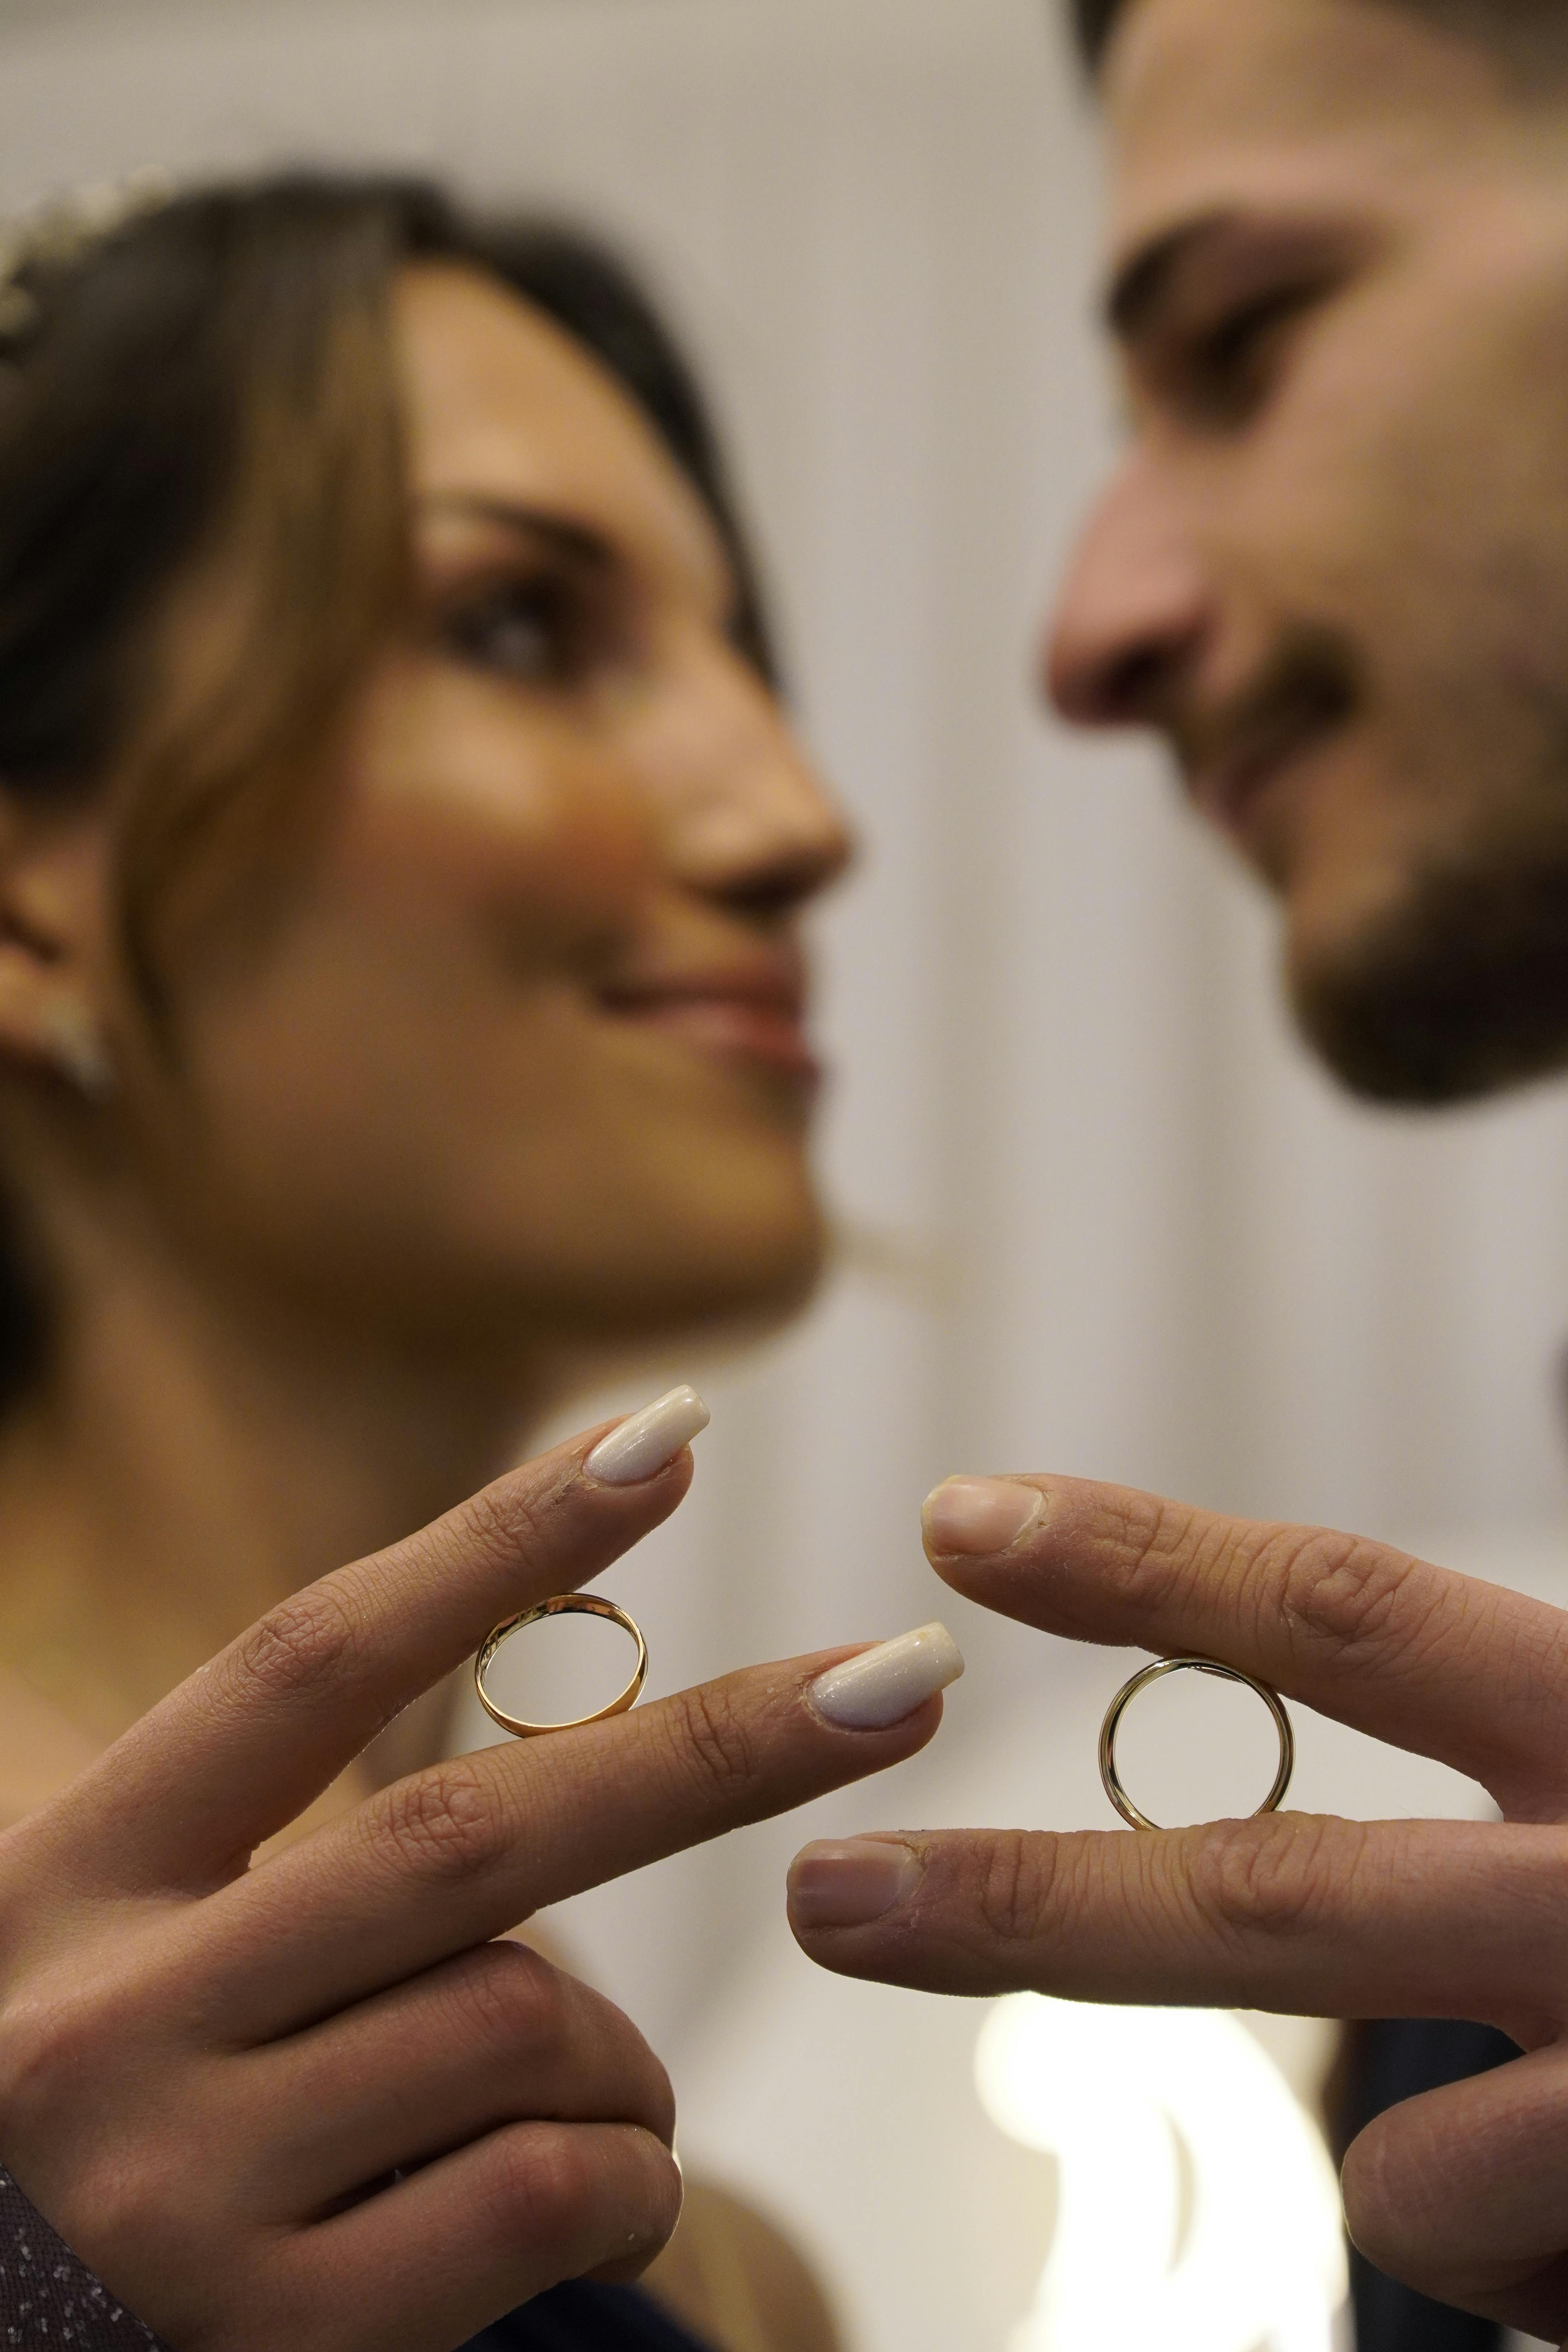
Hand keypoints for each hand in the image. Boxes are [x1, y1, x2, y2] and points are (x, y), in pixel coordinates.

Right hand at [0, 1418, 944, 2351]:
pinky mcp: (275, 2346)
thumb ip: (289, 1846)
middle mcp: (101, 2022)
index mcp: (71, 1880)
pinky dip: (628, 2174)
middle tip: (904, 1680)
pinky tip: (594, 2194)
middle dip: (714, 1747)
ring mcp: (177, 2196)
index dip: (497, 1540)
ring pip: (527, 2025)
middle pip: (467, 1832)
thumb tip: (549, 1674)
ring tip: (591, 2100)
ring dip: (624, 2053)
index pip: (314, 1662)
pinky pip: (549, 2192)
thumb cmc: (109, 2140)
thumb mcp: (137, 1959)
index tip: (662, 1435)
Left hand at [788, 1472, 1567, 2342]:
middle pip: (1274, 1898)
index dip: (1144, 1564)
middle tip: (824, 1891)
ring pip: (1386, 2162)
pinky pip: (1478, 2260)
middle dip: (1029, 1907)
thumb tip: (1256, 1826)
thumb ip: (1492, 1767)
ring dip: (1428, 2160)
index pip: (1342, 1616)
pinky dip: (1520, 2245)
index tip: (959, 1521)